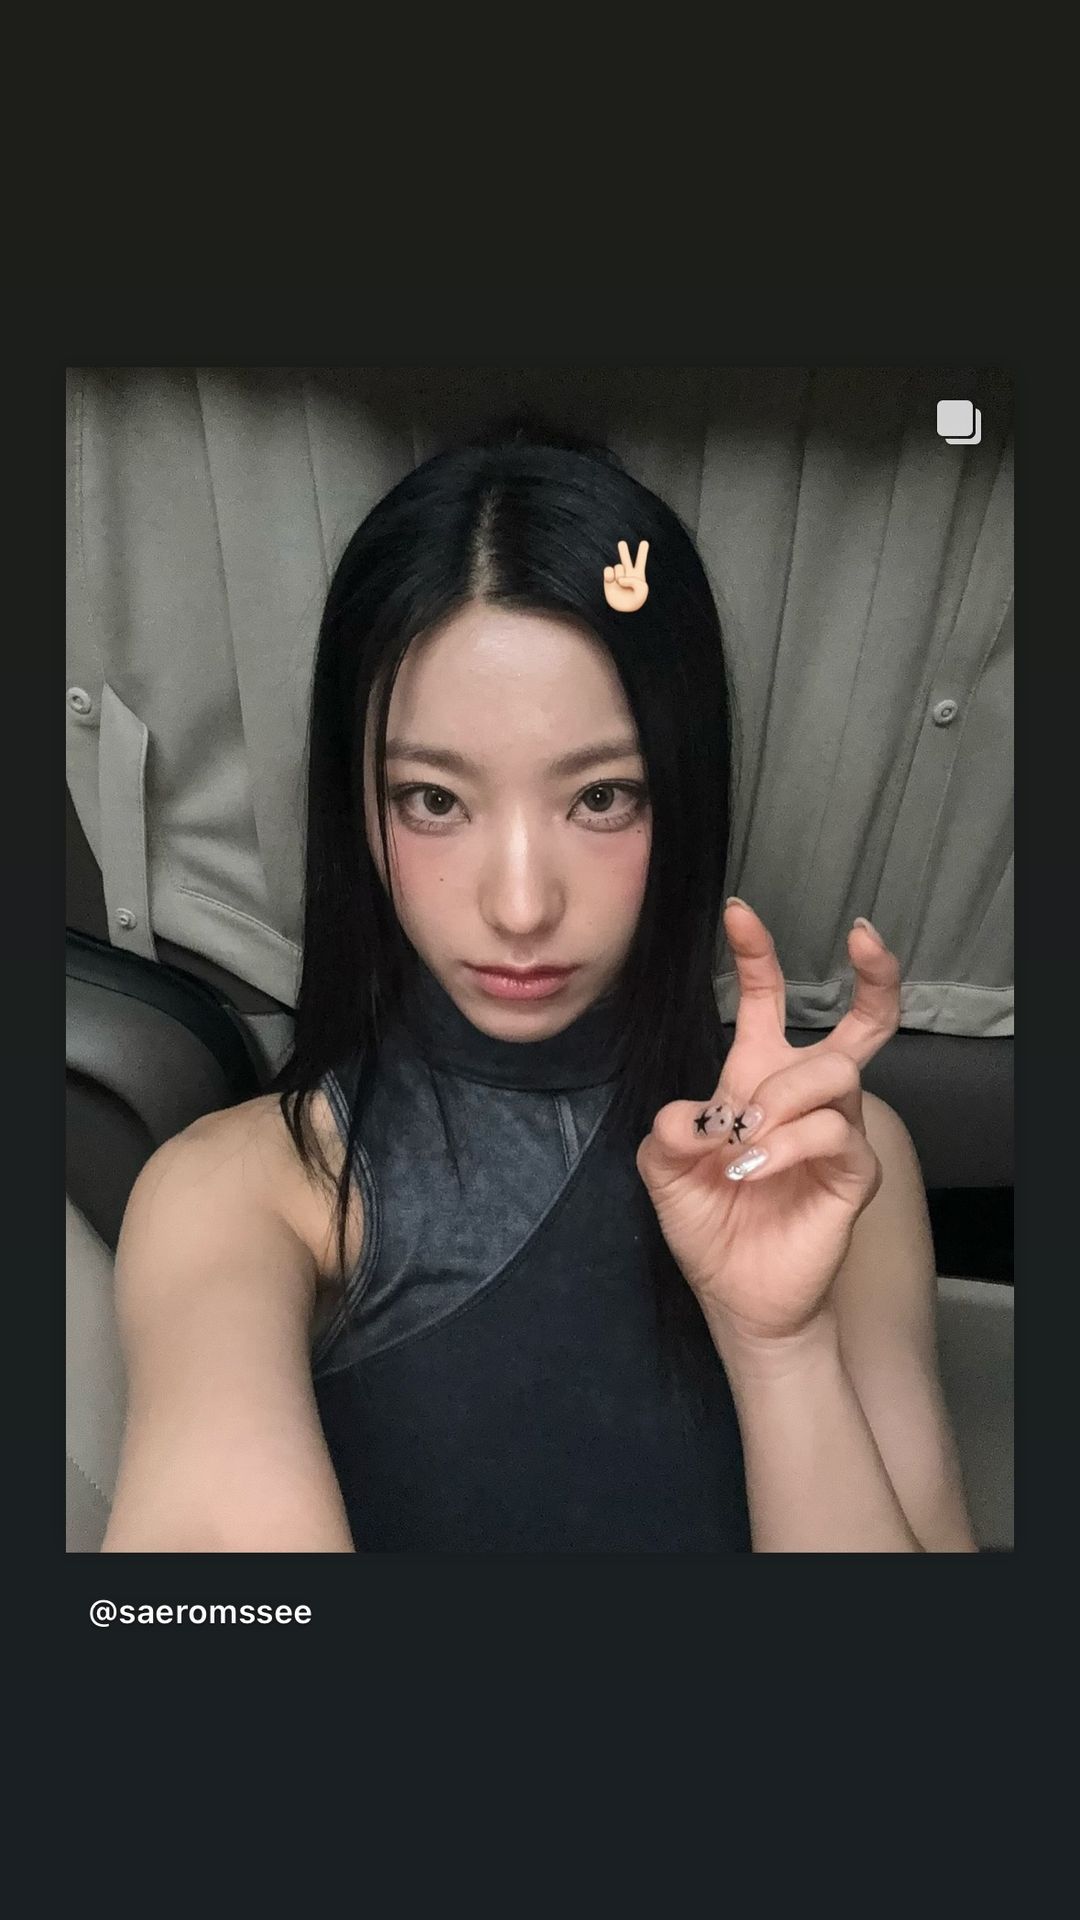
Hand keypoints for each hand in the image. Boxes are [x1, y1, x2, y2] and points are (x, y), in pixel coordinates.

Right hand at [603, 539, 649, 610]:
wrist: (625, 611)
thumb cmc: (636, 600)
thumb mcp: (642, 590)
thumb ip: (633, 580)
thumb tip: (620, 578)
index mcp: (638, 574)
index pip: (640, 561)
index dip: (642, 552)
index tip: (644, 542)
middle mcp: (627, 574)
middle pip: (626, 559)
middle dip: (623, 551)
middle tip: (621, 543)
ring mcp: (617, 576)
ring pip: (618, 566)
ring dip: (620, 574)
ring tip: (621, 583)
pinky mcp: (608, 580)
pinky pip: (608, 570)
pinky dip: (610, 575)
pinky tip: (612, 581)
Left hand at [635, 900, 900, 1348]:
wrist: (736, 1296)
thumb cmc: (708, 1225)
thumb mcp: (663, 1172)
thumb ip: (666, 1133)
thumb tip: (691, 1114)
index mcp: (758, 1078)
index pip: (767, 1000)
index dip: (757, 953)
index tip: (739, 911)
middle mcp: (805, 1096)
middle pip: (865, 1023)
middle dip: (875, 974)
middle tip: (864, 936)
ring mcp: (837, 1131)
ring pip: (834, 1073)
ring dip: (781, 1098)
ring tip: (744, 1141)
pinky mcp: (854, 1173)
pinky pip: (832, 1133)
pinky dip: (787, 1145)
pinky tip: (753, 1169)